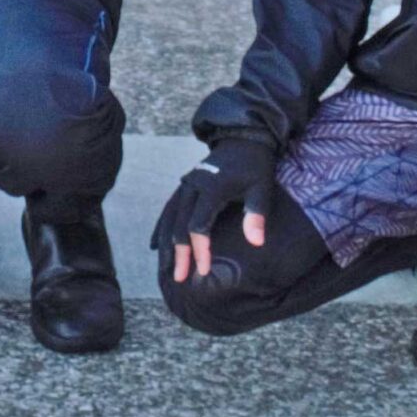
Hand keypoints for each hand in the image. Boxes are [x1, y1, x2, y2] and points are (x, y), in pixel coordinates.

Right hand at [152, 135, 277, 282]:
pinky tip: (155, 246)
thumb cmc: (255, 166)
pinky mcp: (184, 186)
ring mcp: (185, 185)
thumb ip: (256, 214)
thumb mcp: (261, 188)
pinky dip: (161, 229)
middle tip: (179, 278)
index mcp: (210, 188)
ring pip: (169, 218)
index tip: (204, 270)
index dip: (200, 249)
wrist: (243, 138)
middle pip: (179, 225)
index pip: (198, 226)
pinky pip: (168, 210)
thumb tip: (256, 243)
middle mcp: (192, 186)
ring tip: (165, 268)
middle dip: (179, 253)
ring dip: (166, 244)